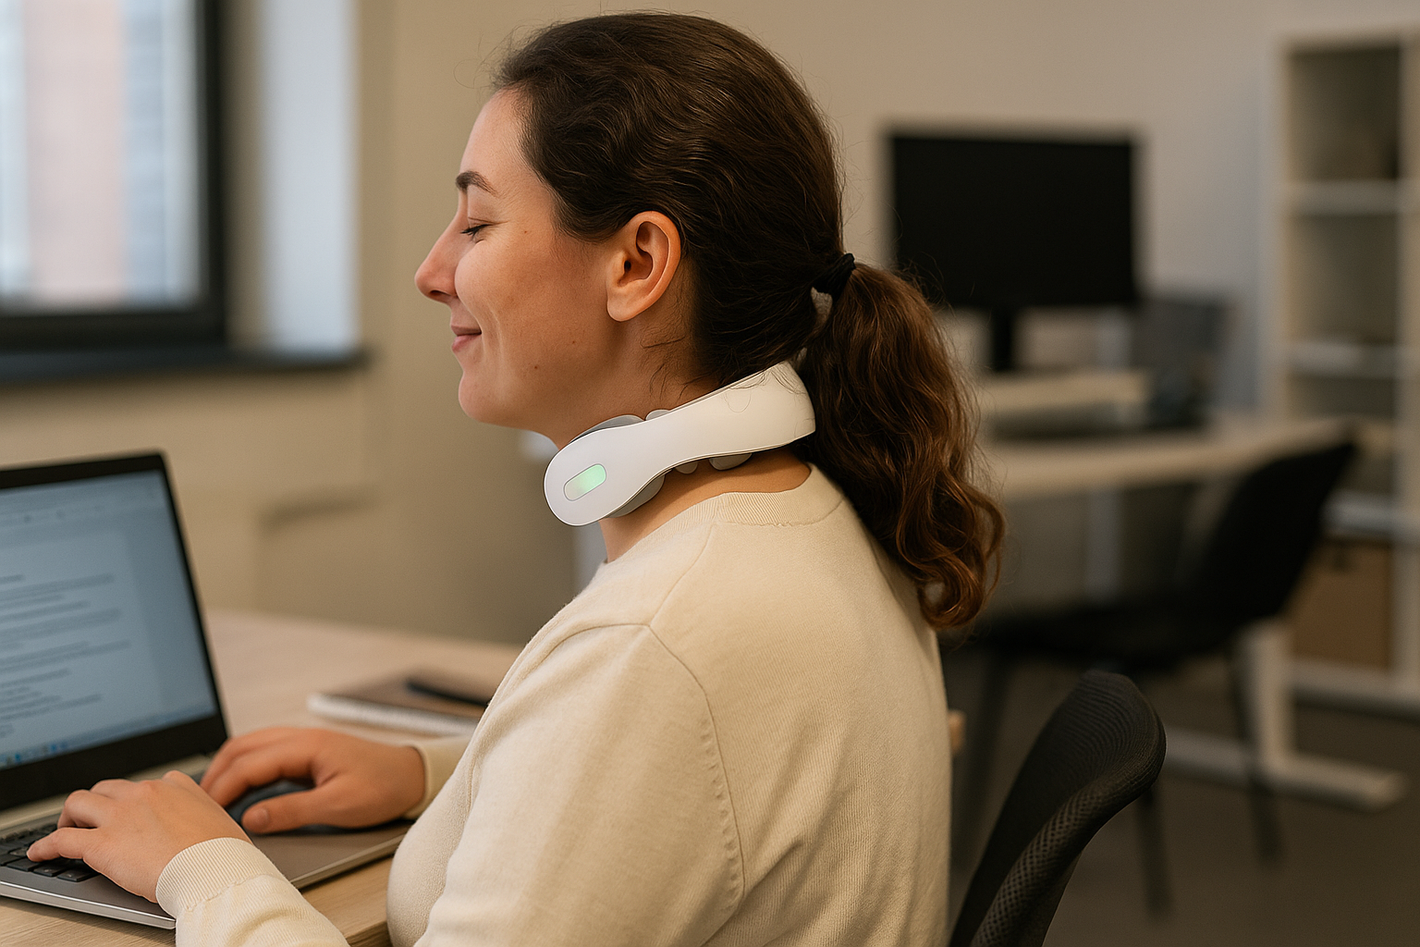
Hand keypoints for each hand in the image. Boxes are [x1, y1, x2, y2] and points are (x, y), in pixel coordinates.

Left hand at [26, 771, 249, 902]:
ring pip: (79, 802)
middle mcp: (145, 793)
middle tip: (94, 822)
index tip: (131, 813)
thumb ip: (204, 815)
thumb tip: (207, 827)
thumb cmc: (225, 854)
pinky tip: (41, 853)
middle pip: (107, 788)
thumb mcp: (221, 821)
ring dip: (69, 817)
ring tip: (66, 831)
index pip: (146, 784)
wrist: (215, 871)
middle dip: (97, 804)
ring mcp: (121, 815)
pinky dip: (46, 845)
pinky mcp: (102, 843)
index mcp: (176, 787)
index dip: (134, 800)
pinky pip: (62, 839)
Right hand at [199, 727, 424, 833]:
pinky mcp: (308, 752)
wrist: (413, 775)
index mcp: (306, 746)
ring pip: (251, 747)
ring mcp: (304, 742)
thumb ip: (292, 811)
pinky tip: (240, 788)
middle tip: (197, 803)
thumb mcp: (338, 806)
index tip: (204, 811)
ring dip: (228, 768)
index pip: (249, 763)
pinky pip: (266, 753)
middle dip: (215, 773)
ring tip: (211, 797)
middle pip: (242, 747)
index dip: (222, 787)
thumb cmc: (383, 787)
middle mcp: (301, 737)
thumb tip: (250, 818)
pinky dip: (245, 768)